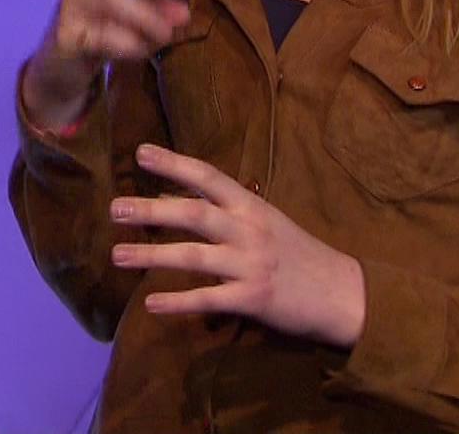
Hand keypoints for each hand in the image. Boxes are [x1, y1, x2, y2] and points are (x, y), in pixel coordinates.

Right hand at [23, 0, 189, 126]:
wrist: (59, 72)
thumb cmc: (101, 35)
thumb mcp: (134, 22)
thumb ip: (158, 12)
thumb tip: (183, 13)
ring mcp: (71, 5)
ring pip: (112, 0)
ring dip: (145, 16)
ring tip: (167, 33)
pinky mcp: (66, 34)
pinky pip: (103, 36)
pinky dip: (127, 44)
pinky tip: (140, 51)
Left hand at [110, 144, 366, 348]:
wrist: (343, 293)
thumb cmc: (298, 254)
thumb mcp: (264, 222)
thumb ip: (223, 210)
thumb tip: (174, 196)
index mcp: (251, 207)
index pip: (208, 177)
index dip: (174, 164)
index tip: (141, 153)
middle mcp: (249, 230)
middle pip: (194, 214)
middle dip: (152, 211)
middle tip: (115, 209)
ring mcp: (251, 264)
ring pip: (194, 257)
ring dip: (153, 256)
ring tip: (118, 256)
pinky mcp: (254, 298)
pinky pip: (209, 299)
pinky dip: (178, 302)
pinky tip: (151, 305)